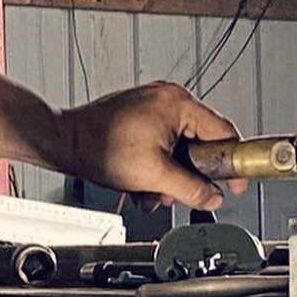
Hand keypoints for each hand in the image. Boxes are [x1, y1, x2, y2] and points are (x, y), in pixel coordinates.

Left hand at [60, 81, 240, 209]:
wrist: (63, 143)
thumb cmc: (99, 147)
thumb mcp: (154, 176)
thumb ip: (191, 188)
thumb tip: (214, 197)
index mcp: (178, 103)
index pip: (223, 133)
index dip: (231, 164)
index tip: (233, 184)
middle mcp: (168, 99)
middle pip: (199, 144)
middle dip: (188, 175)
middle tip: (177, 191)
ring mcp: (152, 107)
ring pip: (179, 149)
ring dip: (168, 176)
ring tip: (149, 189)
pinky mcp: (139, 118)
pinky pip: (161, 145)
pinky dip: (155, 167)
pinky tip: (140, 183)